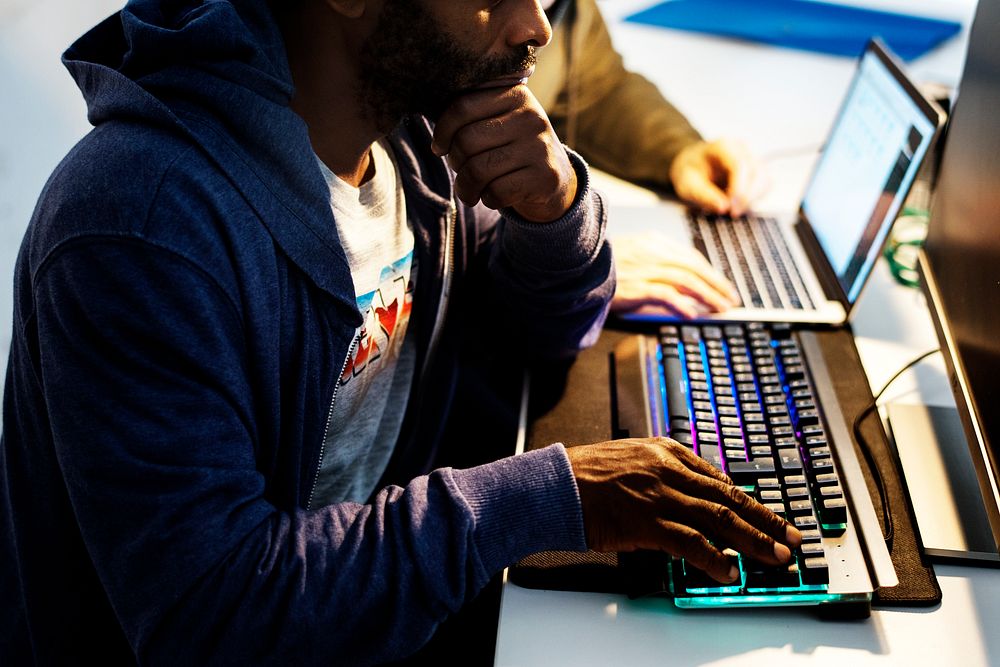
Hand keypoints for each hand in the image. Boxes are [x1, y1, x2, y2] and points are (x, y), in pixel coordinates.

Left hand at [431, 85, 576, 222]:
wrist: (555, 179)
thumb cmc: (511, 148)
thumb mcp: (499, 121)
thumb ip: (471, 113)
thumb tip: (432, 124)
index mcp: (515, 94)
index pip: (462, 107)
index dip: (442, 132)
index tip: (439, 147)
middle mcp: (531, 117)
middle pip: (467, 141)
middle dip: (455, 162)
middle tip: (461, 170)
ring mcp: (540, 147)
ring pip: (478, 170)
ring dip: (466, 187)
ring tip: (469, 190)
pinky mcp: (545, 177)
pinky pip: (497, 192)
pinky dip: (487, 200)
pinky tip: (492, 197)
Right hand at [565, 438, 800, 582]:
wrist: (556, 483)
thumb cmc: (586, 475)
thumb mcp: (630, 458)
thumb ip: (662, 473)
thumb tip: (689, 499)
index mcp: (666, 451)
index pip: (719, 478)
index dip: (748, 500)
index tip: (766, 514)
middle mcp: (669, 470)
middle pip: (729, 498)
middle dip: (765, 519)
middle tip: (791, 536)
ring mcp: (661, 495)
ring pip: (719, 519)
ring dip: (753, 540)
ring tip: (776, 556)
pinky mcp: (648, 521)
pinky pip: (691, 542)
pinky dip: (714, 558)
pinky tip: (729, 570)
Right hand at [610, 231, 737, 317]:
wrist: (577, 266)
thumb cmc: (602, 265)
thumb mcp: (630, 255)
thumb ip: (653, 262)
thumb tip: (676, 281)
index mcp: (652, 243)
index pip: (689, 257)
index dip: (709, 272)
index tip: (720, 285)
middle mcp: (652, 253)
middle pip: (693, 268)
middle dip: (716, 284)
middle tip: (730, 299)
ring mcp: (644, 269)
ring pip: (686, 281)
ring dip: (707, 296)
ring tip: (720, 308)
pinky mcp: (635, 286)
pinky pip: (665, 295)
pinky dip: (681, 304)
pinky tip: (692, 315)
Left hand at [669, 139, 762, 216]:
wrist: (692, 165)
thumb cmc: (689, 173)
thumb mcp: (687, 185)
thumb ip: (703, 195)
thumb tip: (723, 208)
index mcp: (723, 147)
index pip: (740, 165)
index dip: (739, 189)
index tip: (730, 208)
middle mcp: (741, 149)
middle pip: (756, 172)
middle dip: (747, 196)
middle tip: (732, 213)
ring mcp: (752, 158)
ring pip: (765, 179)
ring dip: (753, 199)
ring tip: (734, 210)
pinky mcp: (757, 171)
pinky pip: (765, 185)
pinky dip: (756, 198)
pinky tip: (740, 205)